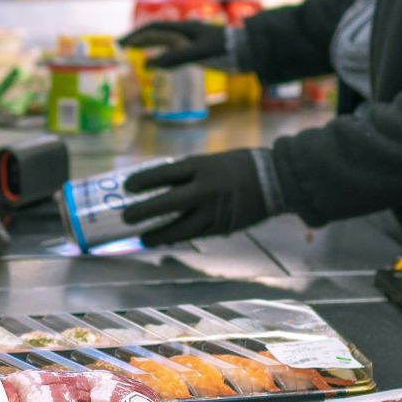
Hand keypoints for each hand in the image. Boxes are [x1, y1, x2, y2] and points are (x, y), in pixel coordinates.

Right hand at [119, 20, 228, 68]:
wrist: (249, 51)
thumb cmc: (225, 49)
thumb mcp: (200, 53)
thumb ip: (176, 58)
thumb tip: (150, 65)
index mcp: (184, 28)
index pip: (154, 29)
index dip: (136, 35)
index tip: (120, 43)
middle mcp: (185, 32)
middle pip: (156, 33)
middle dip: (138, 39)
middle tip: (121, 46)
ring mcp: (192, 41)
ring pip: (164, 41)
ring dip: (148, 45)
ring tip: (134, 52)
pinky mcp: (199, 51)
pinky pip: (174, 50)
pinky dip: (161, 54)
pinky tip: (158, 62)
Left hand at [122, 150, 272, 245]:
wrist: (276, 179)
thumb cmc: (239, 165)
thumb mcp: (211, 160)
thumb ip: (188, 173)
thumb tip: (159, 185)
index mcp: (202, 166)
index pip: (164, 173)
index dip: (143, 181)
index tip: (126, 187)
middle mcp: (205, 188)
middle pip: (167, 203)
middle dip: (143, 212)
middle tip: (125, 218)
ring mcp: (214, 210)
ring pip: (180, 227)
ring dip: (158, 234)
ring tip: (142, 238)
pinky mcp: (222, 226)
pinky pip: (195, 235)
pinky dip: (177, 238)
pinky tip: (165, 240)